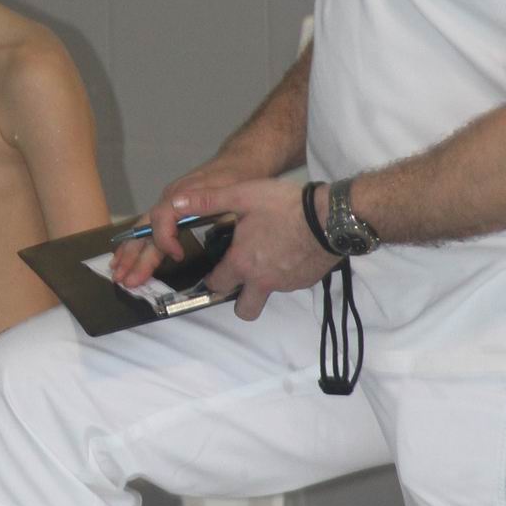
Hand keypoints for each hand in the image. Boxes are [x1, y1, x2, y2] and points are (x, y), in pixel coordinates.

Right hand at [111, 153, 256, 288]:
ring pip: (143, 229)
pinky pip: (148, 227)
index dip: (165, 239)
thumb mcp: (235, 190)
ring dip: (129, 253)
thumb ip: (216, 205)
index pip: (163, 217)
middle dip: (135, 256)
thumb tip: (207, 222)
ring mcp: (168, 204)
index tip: (177, 256)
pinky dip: (135, 244)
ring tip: (118, 273)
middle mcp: (170, 199)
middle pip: (147, 228)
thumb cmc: (239, 176)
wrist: (240, 160)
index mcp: (184, 194)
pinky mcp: (171, 209)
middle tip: (125, 279)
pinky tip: (125, 257)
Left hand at [198, 176, 337, 321]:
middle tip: (241, 276)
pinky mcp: (306, 282)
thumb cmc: (284, 205)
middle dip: (238, 299)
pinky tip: (291, 251)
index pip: (216, 285)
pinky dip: (286, 274)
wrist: (330, 217)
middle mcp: (261, 281)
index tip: (215, 269)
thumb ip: (207, 201)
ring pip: (267, 295)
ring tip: (269, 256)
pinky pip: (289, 285)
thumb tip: (175, 204)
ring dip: (263, 284)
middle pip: (243, 310)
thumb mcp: (242, 195)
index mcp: (241, 263)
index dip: (212, 278)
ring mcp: (286, 285)